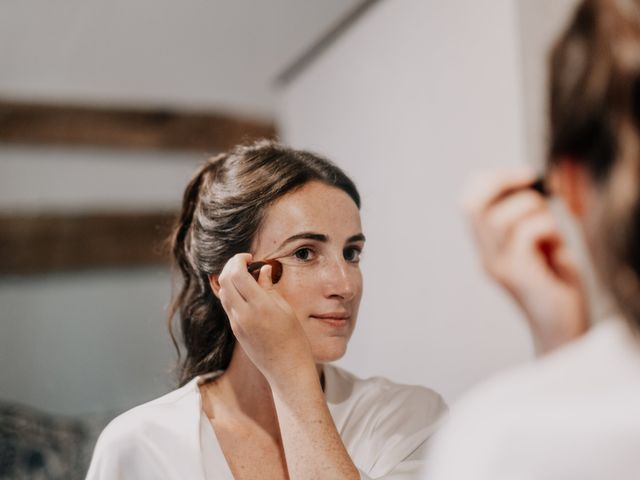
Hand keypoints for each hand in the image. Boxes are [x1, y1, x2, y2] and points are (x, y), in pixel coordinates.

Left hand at [214, 253, 314, 384]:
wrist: (287, 369)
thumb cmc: (294, 339)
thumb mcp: (286, 309)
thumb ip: (270, 287)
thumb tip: (263, 269)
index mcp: (260, 306)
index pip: (237, 274)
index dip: (239, 260)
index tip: (249, 257)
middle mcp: (243, 315)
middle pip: (224, 281)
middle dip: (231, 266)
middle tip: (244, 262)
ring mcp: (237, 324)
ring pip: (223, 293)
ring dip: (229, 279)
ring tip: (245, 275)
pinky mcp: (236, 331)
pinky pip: (227, 306)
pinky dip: (231, 292)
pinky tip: (244, 290)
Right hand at [462, 169, 587, 353]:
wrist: (564, 329)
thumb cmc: (560, 286)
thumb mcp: (543, 244)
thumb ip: (531, 220)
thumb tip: (532, 185)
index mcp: (489, 248)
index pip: (469, 203)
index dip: (489, 180)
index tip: (522, 175)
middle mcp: (486, 257)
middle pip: (472, 206)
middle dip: (500, 181)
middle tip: (530, 178)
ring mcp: (498, 267)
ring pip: (502, 217)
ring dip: (534, 210)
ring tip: (552, 232)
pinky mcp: (516, 275)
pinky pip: (526, 233)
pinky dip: (548, 230)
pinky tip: (558, 249)